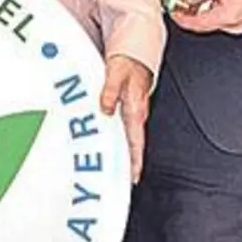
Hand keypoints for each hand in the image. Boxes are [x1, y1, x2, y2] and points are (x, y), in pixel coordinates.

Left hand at [99, 56, 152, 183]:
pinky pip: (123, 132)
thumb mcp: (117, 74)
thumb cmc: (127, 65)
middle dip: (129, 166)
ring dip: (123, 156)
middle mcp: (135, 115)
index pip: (136, 140)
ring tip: (116, 175)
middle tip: (122, 184)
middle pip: (133, 146)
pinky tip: (109, 151)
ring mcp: (131, 115)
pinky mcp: (125, 113)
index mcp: (135, 109)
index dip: (135, 160)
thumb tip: (105, 108)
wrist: (134, 57)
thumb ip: (110, 91)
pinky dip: (118, 143)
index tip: (133, 176)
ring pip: (128, 141)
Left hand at [171, 0, 241, 35]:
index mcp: (227, 17)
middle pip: (201, 22)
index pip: (196, 24)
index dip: (180, 17)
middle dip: (188, 11)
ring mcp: (236, 23)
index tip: (171, 10)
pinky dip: (211, 6)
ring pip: (210, 18)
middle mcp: (232, 24)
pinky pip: (219, 14)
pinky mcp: (239, 18)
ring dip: (199, 7)